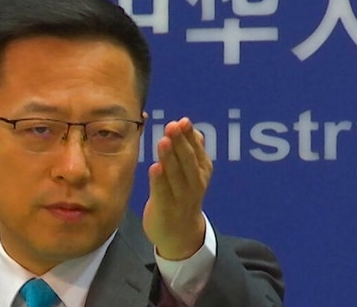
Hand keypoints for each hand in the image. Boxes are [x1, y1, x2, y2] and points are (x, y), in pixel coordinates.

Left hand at [142, 117, 212, 259]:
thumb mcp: (193, 174)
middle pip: (188, 160)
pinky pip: (162, 193)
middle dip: (180, 142)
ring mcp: (181, 198)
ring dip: (170, 157)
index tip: (182, 121)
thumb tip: (192, 130)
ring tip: (163, 141)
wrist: (181, 235)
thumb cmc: (183, 195)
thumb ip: (192, 152)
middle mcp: (195, 184)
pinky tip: (154, 167)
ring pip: (176, 175)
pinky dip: (159, 180)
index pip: (197, 150)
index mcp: (202, 172)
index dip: (189, 136)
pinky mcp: (165, 209)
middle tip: (172, 126)